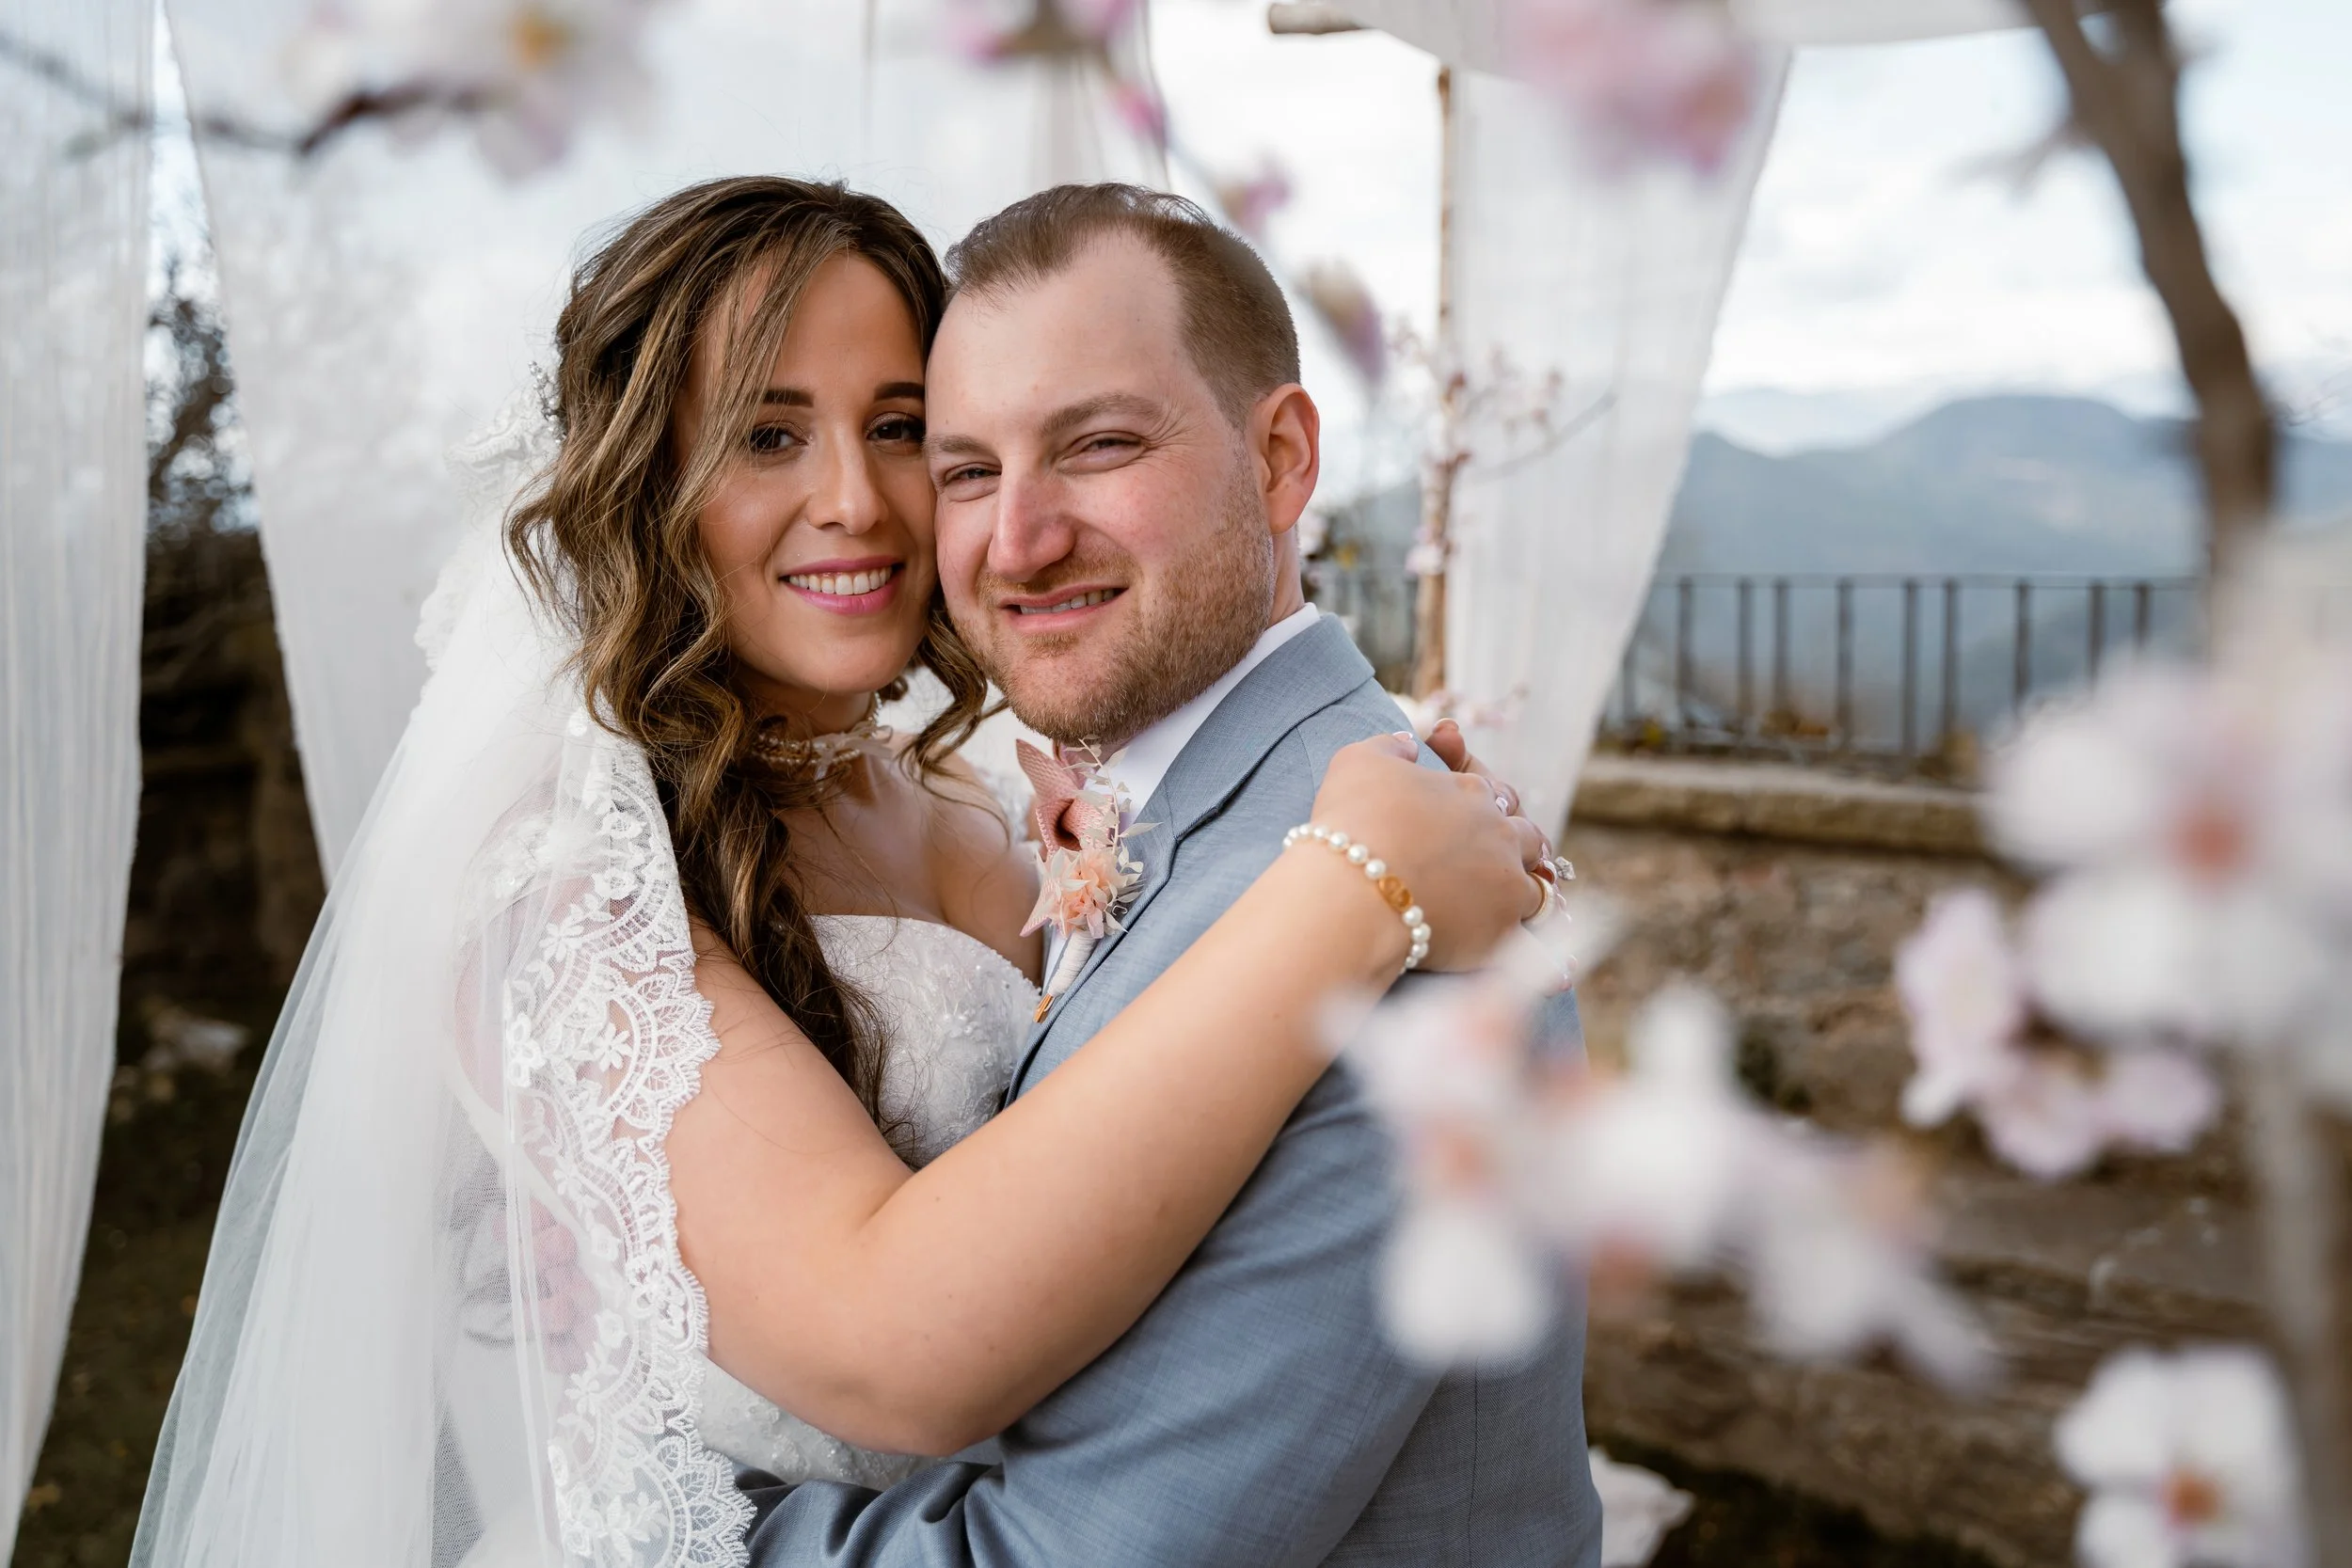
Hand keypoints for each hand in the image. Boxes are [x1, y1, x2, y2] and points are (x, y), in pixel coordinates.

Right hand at [1307, 734, 1545, 969]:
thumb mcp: (1359, 761)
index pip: (1492, 792)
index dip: (1482, 803)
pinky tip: (1550, 967)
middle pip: (1526, 837)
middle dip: (1518, 847)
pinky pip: (1535, 945)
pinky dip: (1544, 956)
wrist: (1350, 889)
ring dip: (1533, 896)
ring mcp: (1507, 884)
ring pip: (1540, 888)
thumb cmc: (1350, 823)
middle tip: (1501, 863)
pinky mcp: (1503, 932)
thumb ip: (1389, 746)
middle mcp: (1499, 834)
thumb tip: (1408, 741)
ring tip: (1525, 910)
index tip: (1468, 819)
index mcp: (1470, 792)